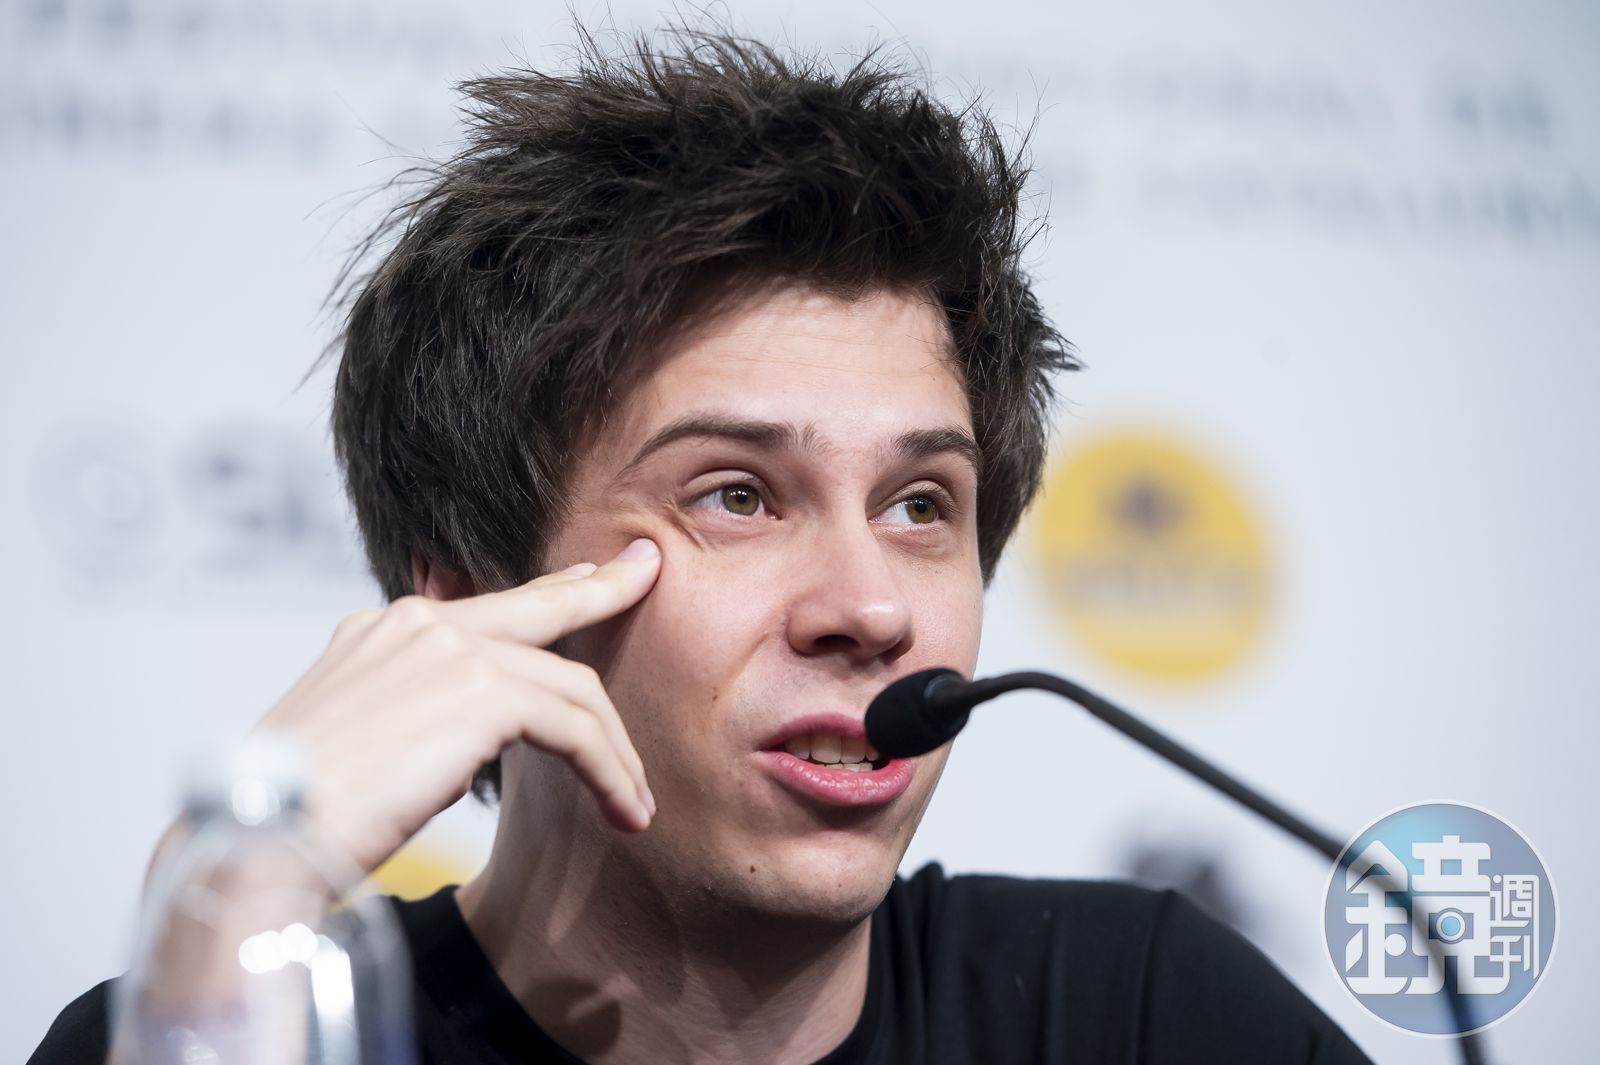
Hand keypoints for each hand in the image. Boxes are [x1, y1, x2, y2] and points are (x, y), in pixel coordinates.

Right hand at [250, 537, 661, 876]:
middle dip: (604, 591)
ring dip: (615, 752)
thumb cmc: (299, 815)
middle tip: (646, 577)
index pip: (490, 603)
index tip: (595, 574)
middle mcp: (416, 624)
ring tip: (636, 803)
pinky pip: (575, 727)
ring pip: (571, 689)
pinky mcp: (478, 692)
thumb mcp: (359, 743)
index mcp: (383, 630)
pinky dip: (610, 771)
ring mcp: (447, 649)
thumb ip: (417, 714)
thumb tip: (471, 732)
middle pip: (542, 611)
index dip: (552, 588)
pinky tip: (624, 810)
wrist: (259, 838)